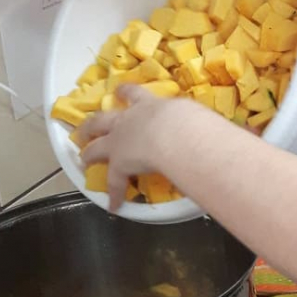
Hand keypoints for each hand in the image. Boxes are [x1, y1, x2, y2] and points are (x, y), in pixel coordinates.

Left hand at [75, 86, 190, 212]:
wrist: (175, 132)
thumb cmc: (188, 119)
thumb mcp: (191, 112)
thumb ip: (193, 118)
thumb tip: (213, 126)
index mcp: (149, 105)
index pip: (135, 95)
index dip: (127, 93)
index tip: (119, 91)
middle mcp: (129, 120)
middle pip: (103, 119)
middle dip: (93, 123)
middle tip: (85, 128)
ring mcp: (119, 141)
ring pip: (97, 146)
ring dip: (89, 152)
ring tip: (84, 158)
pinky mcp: (119, 165)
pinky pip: (114, 182)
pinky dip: (114, 194)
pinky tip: (113, 205)